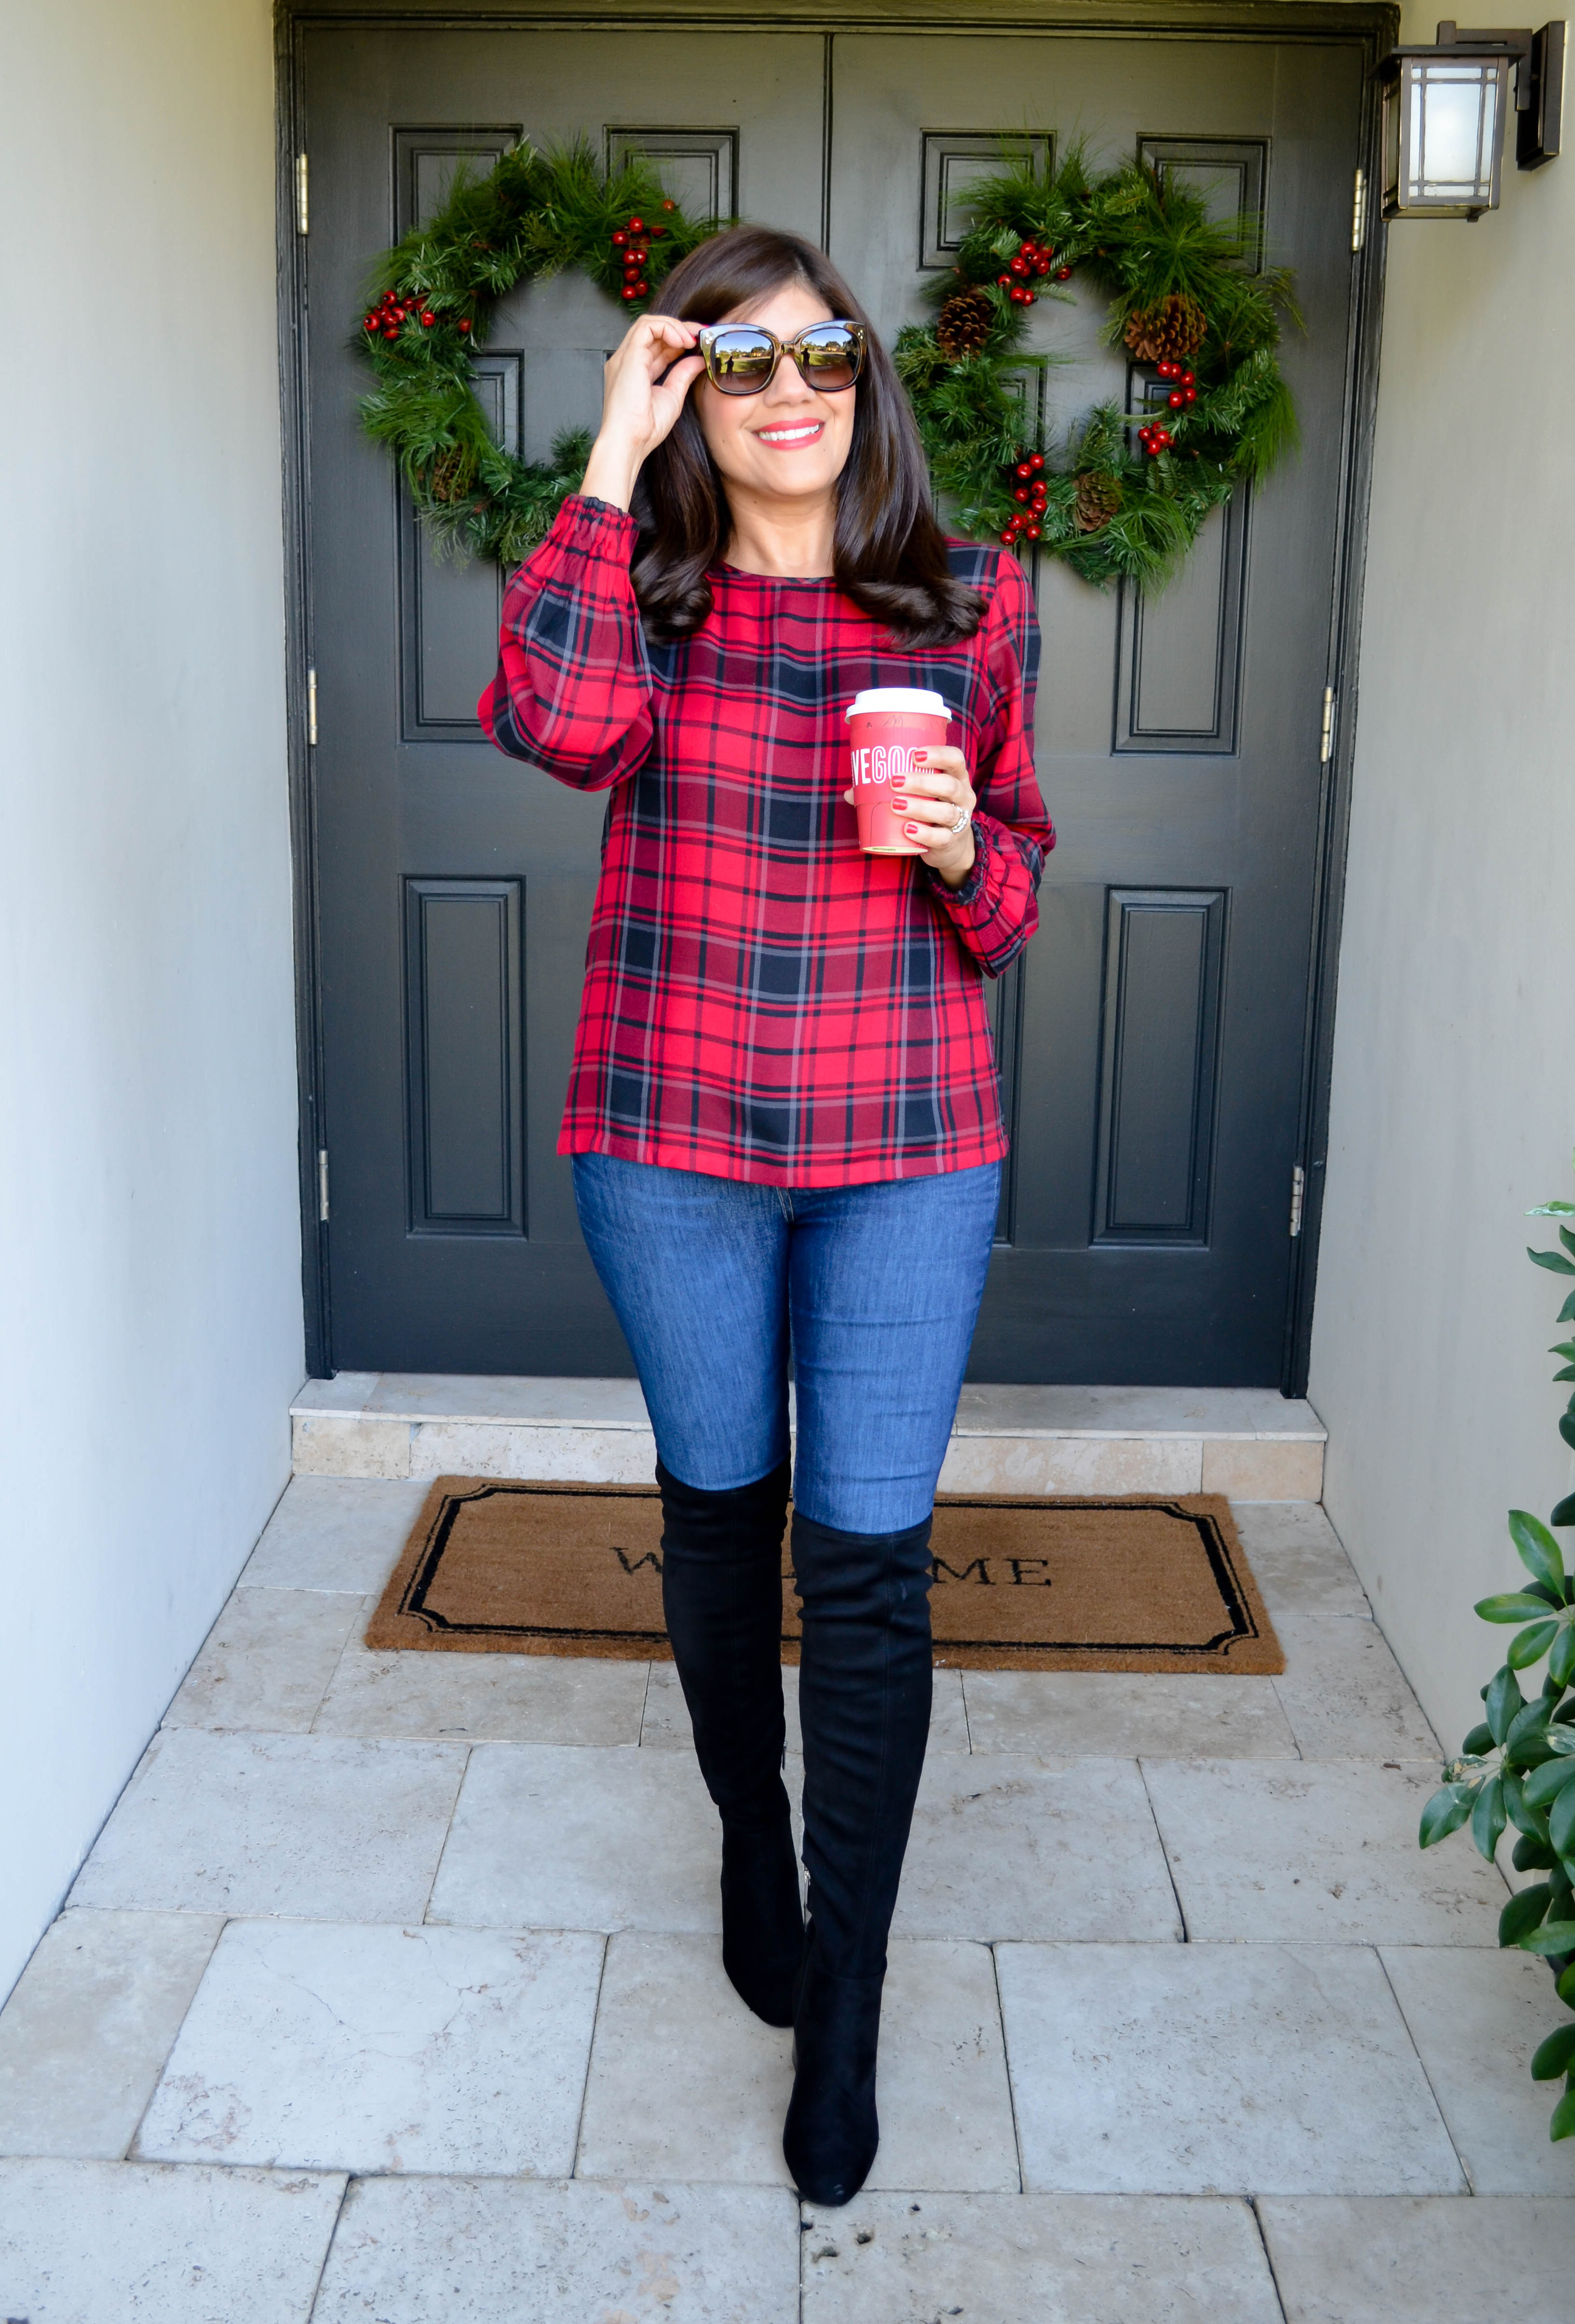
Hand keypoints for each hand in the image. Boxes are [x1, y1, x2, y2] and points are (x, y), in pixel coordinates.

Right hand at [580, 314, 704, 509]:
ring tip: (693, 339)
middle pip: (653, 332)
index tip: (699, 343)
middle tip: (703, 335)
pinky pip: (647, 327)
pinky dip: (667, 328)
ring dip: (674, 326)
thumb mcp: (672, 397)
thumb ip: (683, 375)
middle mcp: (627, 361)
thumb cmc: (646, 429)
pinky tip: (683, 341)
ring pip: (648, 323)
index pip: (657, 345)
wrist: (631, 442)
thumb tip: (698, 360)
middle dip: (680, 329)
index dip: (678, 339)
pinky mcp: (629, 356)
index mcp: (635, 372)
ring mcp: (625, 357)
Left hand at [843, 746, 977, 887]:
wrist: (949, 845)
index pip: (955, 759)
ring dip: (919, 807)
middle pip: (949, 785)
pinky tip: (907, 829)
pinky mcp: (951, 842)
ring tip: (895, 804)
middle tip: (894, 781)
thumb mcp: (919, 795)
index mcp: (956, 777)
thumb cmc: (929, 810)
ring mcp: (960, 821)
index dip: (938, 755)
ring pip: (945, 812)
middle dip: (921, 782)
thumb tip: (849, 792)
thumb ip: (889, 789)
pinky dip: (923, 833)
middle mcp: (963, 796)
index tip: (915, 755)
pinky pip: (940, 838)